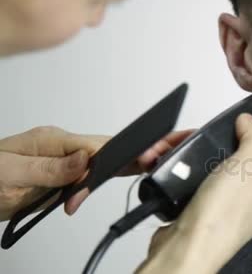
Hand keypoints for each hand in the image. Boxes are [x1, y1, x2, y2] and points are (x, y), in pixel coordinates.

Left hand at [0, 126, 192, 220]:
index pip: (97, 147)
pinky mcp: (64, 173)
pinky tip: (131, 171)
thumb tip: (86, 161)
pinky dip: (111, 175)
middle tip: (170, 147)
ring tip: (162, 157)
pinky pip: (94, 172)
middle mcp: (64, 147)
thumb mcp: (11, 174)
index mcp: (53, 141)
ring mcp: (66, 159)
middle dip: (141, 149)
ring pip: (107, 159)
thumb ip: (50, 168)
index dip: (124, 153)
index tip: (147, 157)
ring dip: (130, 163)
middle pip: (110, 148)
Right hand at [136, 114, 251, 273]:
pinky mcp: (200, 214)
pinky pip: (193, 188)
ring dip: (197, 160)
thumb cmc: (223, 215)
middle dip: (224, 150)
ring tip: (186, 150)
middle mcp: (250, 205)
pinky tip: (175, 168)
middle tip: (213, 140)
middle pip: (243, 170)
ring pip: (214, 176)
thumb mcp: (248, 164)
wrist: (186, 247)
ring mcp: (224, 211)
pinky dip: (182, 176)